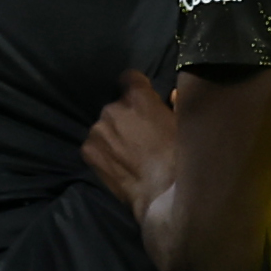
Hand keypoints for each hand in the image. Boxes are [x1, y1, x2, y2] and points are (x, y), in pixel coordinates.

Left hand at [81, 70, 182, 210]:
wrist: (163, 192)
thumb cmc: (180, 156)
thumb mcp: (183, 125)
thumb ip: (173, 105)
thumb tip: (171, 96)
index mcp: (138, 96)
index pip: (129, 78)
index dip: (136, 88)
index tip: (141, 100)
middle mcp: (113, 108)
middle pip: (116, 106)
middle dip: (125, 117)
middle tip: (139, 135)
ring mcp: (97, 130)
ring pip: (104, 127)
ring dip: (112, 135)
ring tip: (127, 154)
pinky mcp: (87, 151)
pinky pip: (94, 146)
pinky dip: (102, 152)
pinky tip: (116, 164)